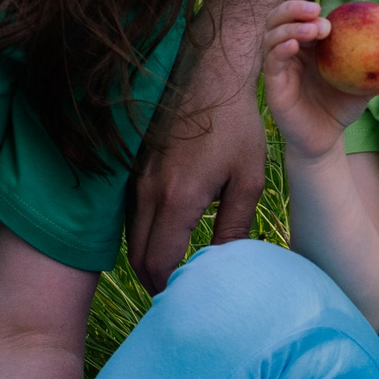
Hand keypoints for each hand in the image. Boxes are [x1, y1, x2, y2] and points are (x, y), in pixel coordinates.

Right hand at [130, 26, 271, 291]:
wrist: (211, 79)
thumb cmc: (237, 128)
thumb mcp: (248, 180)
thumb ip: (234, 226)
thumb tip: (225, 264)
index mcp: (178, 199)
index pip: (158, 261)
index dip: (167, 287)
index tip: (183, 299)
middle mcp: (149, 191)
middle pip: (137, 255)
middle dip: (153, 279)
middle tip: (175, 293)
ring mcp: (138, 178)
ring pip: (130, 235)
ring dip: (145, 257)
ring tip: (170, 271)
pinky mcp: (136, 167)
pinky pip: (130, 213)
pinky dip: (142, 234)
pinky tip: (163, 237)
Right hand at [261, 0, 376, 161]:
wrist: (326, 138)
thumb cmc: (341, 106)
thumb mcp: (362, 82)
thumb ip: (376, 64)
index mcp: (307, 45)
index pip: (298, 16)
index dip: (306, 9)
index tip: (324, 10)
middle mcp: (289, 52)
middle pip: (278, 19)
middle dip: (293, 9)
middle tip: (315, 10)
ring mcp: (279, 68)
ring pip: (271, 37)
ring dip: (289, 28)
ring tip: (312, 30)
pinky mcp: (273, 85)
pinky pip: (272, 63)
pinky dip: (280, 50)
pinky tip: (293, 46)